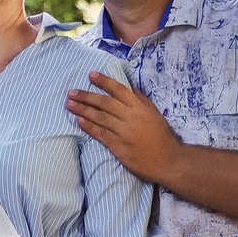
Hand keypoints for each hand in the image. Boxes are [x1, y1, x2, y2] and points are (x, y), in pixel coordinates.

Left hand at [67, 71, 184, 185]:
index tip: (91, 75)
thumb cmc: (162, 137)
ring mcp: (124, 132)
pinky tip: (79, 121)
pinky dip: (89, 127)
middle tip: (71, 92)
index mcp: (140, 108)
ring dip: (83, 110)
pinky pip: (101, 134)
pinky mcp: (119, 147)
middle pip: (105, 103)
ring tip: (69, 104)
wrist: (168, 161)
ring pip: (100, 117)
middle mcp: (131, 117)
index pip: (119, 90)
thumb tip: (130, 86)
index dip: (104, 82)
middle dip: (86, 96)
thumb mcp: (155, 115)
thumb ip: (141, 100)